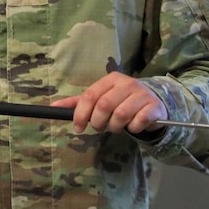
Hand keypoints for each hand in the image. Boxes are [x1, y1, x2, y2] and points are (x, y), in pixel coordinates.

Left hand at [53, 74, 167, 135]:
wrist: (154, 102)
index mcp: (111, 79)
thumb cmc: (122, 101)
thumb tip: (54, 107)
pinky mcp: (153, 106)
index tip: (78, 128)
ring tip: (116, 127)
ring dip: (115, 127)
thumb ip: (79, 103)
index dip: (80, 114)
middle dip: (98, 122)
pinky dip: (132, 128)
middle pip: (104, 105)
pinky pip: (138, 121)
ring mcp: (142, 94)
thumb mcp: (101, 98)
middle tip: (100, 128)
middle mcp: (127, 83)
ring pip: (121, 114)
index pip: (90, 95)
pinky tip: (133, 126)